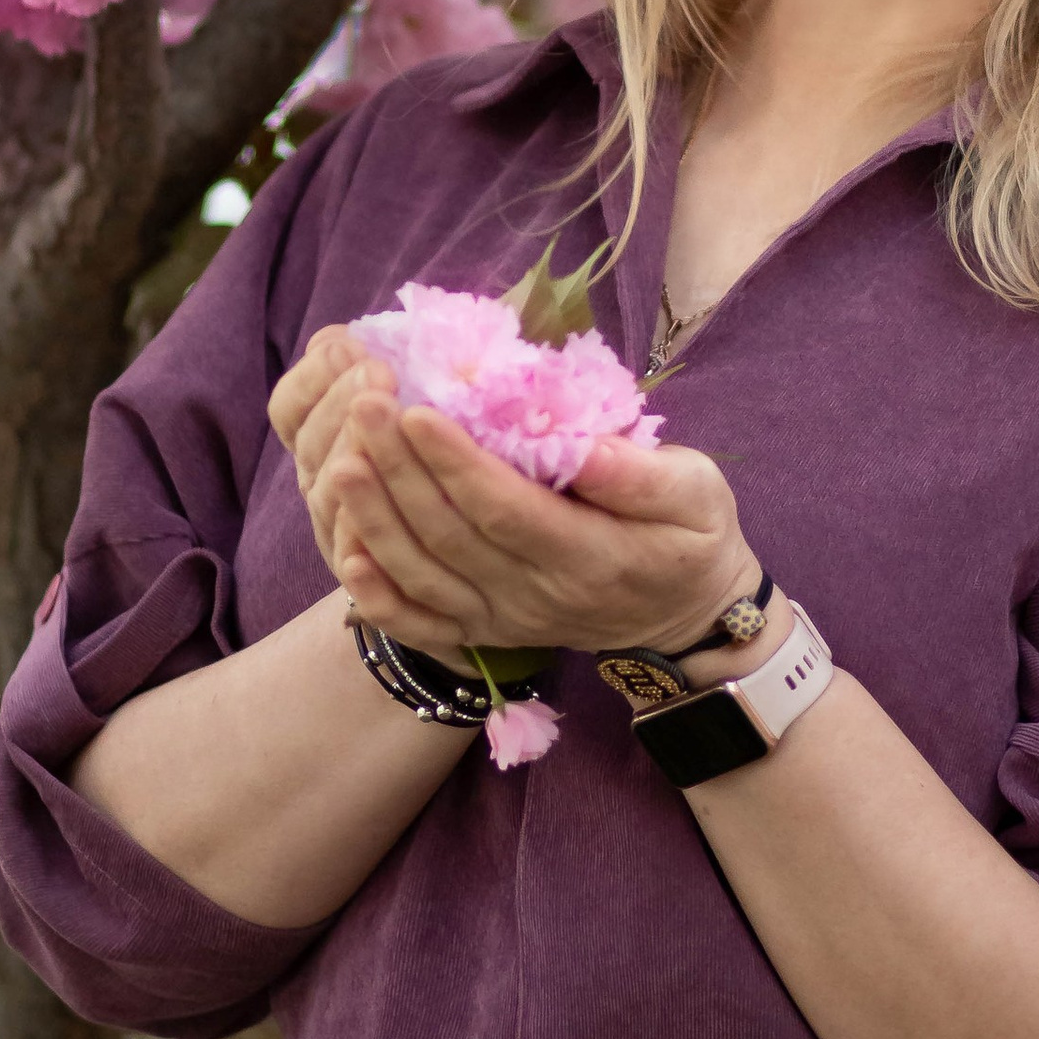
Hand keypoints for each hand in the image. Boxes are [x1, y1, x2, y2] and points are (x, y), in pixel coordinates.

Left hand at [271, 328, 755, 658]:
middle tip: (363, 406)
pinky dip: (379, 597)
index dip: (456, 463)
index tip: (415, 408)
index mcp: (592, 556)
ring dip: (375, 520)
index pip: (506, 509)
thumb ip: (646, 477)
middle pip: (451, 537)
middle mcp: (538, 597)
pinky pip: (422, 624)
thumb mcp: (699, 495)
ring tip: (339, 458)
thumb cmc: (691, 536)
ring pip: (424, 577)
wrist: (683, 614)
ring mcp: (507, 621)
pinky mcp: (487, 632)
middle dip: (399, 472)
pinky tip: (346, 551)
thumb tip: (587, 447)